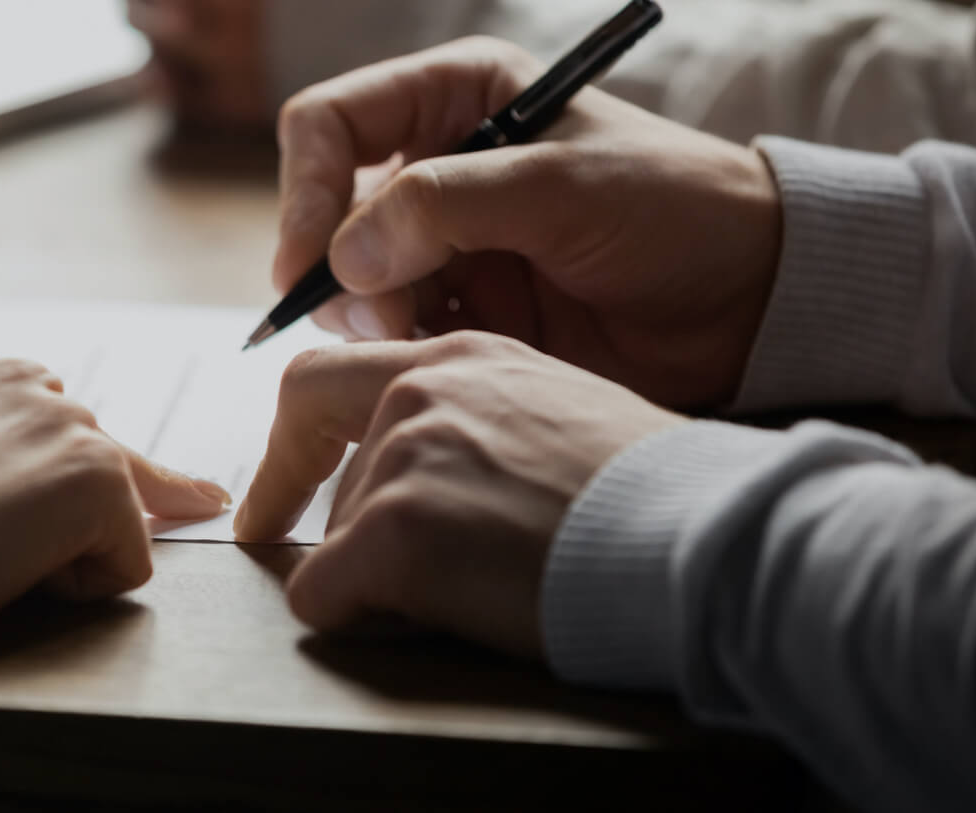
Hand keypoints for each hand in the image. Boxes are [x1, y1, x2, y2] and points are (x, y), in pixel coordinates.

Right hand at [0, 345, 228, 656]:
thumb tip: (16, 494)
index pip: (50, 427)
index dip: (38, 487)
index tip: (19, 509)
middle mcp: (30, 380)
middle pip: (95, 467)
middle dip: (60, 519)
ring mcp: (71, 423)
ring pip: (110, 518)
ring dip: (59, 555)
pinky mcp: (101, 476)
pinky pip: (129, 564)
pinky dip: (81, 591)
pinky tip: (10, 577)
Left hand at [233, 331, 682, 656]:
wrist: (701, 537)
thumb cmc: (654, 492)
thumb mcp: (557, 413)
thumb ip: (480, 420)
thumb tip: (437, 473)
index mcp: (462, 357)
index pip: (323, 379)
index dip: (289, 447)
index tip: (274, 495)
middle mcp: (420, 392)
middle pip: (329, 469)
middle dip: (342, 523)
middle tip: (351, 572)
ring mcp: (403, 457)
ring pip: (337, 538)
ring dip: (386, 577)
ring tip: (480, 588)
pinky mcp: (395, 531)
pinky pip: (325, 595)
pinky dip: (358, 617)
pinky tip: (432, 616)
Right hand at [273, 37, 783, 408]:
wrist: (751, 297)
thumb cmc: (674, 208)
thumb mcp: (560, 186)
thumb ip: (444, 207)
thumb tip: (342, 260)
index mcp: (457, 98)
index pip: (330, 126)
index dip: (304, 191)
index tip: (306, 265)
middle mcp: (439, 166)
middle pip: (328, 215)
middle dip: (340, 271)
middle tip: (384, 318)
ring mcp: (451, 246)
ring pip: (355, 285)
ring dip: (374, 318)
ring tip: (429, 338)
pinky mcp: (470, 312)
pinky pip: (400, 336)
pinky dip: (405, 355)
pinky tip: (453, 361)